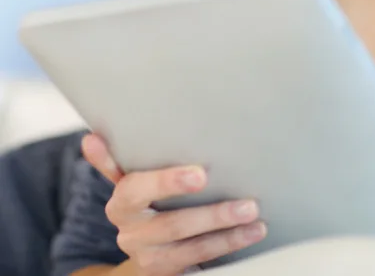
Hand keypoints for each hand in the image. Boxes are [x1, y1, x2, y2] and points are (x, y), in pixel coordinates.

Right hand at [81, 134, 266, 275]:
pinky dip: (228, 248)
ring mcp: (150, 257)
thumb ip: (115, 161)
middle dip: (213, 215)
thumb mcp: (132, 182)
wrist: (144, 251)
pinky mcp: (166, 273)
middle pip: (173, 225)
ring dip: (228, 236)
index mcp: (122, 204)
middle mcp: (132, 232)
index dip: (167, 182)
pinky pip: (200, 263)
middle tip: (248, 204)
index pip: (137, 190)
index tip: (200, 175)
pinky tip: (251, 235)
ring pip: (191, 249)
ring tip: (256, 220)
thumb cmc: (146, 203)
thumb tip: (92, 138)